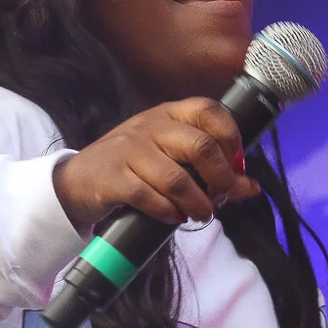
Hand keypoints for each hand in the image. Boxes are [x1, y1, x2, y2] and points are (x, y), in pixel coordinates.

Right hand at [52, 98, 261, 228]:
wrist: (76, 181)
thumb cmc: (132, 168)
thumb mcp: (170, 160)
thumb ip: (211, 172)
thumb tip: (251, 187)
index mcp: (168, 114)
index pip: (209, 110)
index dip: (231, 138)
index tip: (236, 167)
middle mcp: (150, 126)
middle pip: (201, 147)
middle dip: (220, 179)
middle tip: (219, 199)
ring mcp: (128, 150)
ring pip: (177, 179)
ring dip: (197, 204)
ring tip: (199, 215)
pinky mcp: (113, 178)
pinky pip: (149, 197)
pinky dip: (168, 212)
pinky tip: (172, 217)